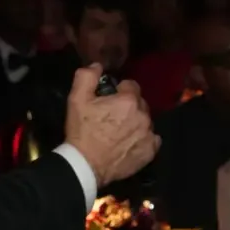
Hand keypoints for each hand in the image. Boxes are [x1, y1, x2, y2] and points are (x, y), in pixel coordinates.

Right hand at [65, 64, 160, 187]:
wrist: (86, 164)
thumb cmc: (82, 131)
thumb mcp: (77, 99)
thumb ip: (87, 77)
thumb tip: (98, 65)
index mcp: (129, 101)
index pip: (131, 86)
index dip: (119, 91)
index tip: (110, 99)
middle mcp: (144, 116)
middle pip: (140, 104)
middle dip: (129, 106)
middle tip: (113, 116)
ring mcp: (149, 135)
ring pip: (146, 121)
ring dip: (136, 122)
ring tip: (120, 131)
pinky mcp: (151, 151)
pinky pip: (152, 139)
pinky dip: (143, 138)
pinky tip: (130, 143)